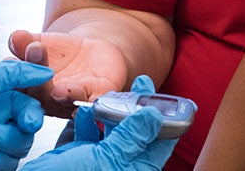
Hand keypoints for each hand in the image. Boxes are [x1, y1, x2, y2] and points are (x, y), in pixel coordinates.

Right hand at [9, 29, 126, 117]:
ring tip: (60, 91)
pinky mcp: (96, 96)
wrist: (91, 53)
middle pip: (40, 93)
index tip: (10, 62)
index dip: (12, 76)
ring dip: (64, 95)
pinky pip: (94, 102)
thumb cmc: (59, 53)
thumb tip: (15, 36)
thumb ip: (25, 41)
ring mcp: (72, 100)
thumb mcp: (40, 43)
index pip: (16, 85)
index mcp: (29, 88)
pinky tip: (91, 103)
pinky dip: (92, 104)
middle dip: (36, 80)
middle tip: (36, 64)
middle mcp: (49, 100)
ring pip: (67, 100)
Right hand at [22, 75, 176, 170]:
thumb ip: (130, 137)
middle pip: (137, 131)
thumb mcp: (105, 160)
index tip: (165, 94)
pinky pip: (89, 133)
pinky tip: (84, 111)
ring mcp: (99, 160)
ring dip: (111, 110)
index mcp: (133, 169)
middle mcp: (119, 165)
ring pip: (113, 129)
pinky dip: (88, 119)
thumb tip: (154, 116)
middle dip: (136, 107)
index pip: (160, 142)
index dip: (165, 116)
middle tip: (139, 83)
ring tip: (108, 95)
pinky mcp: (79, 155)